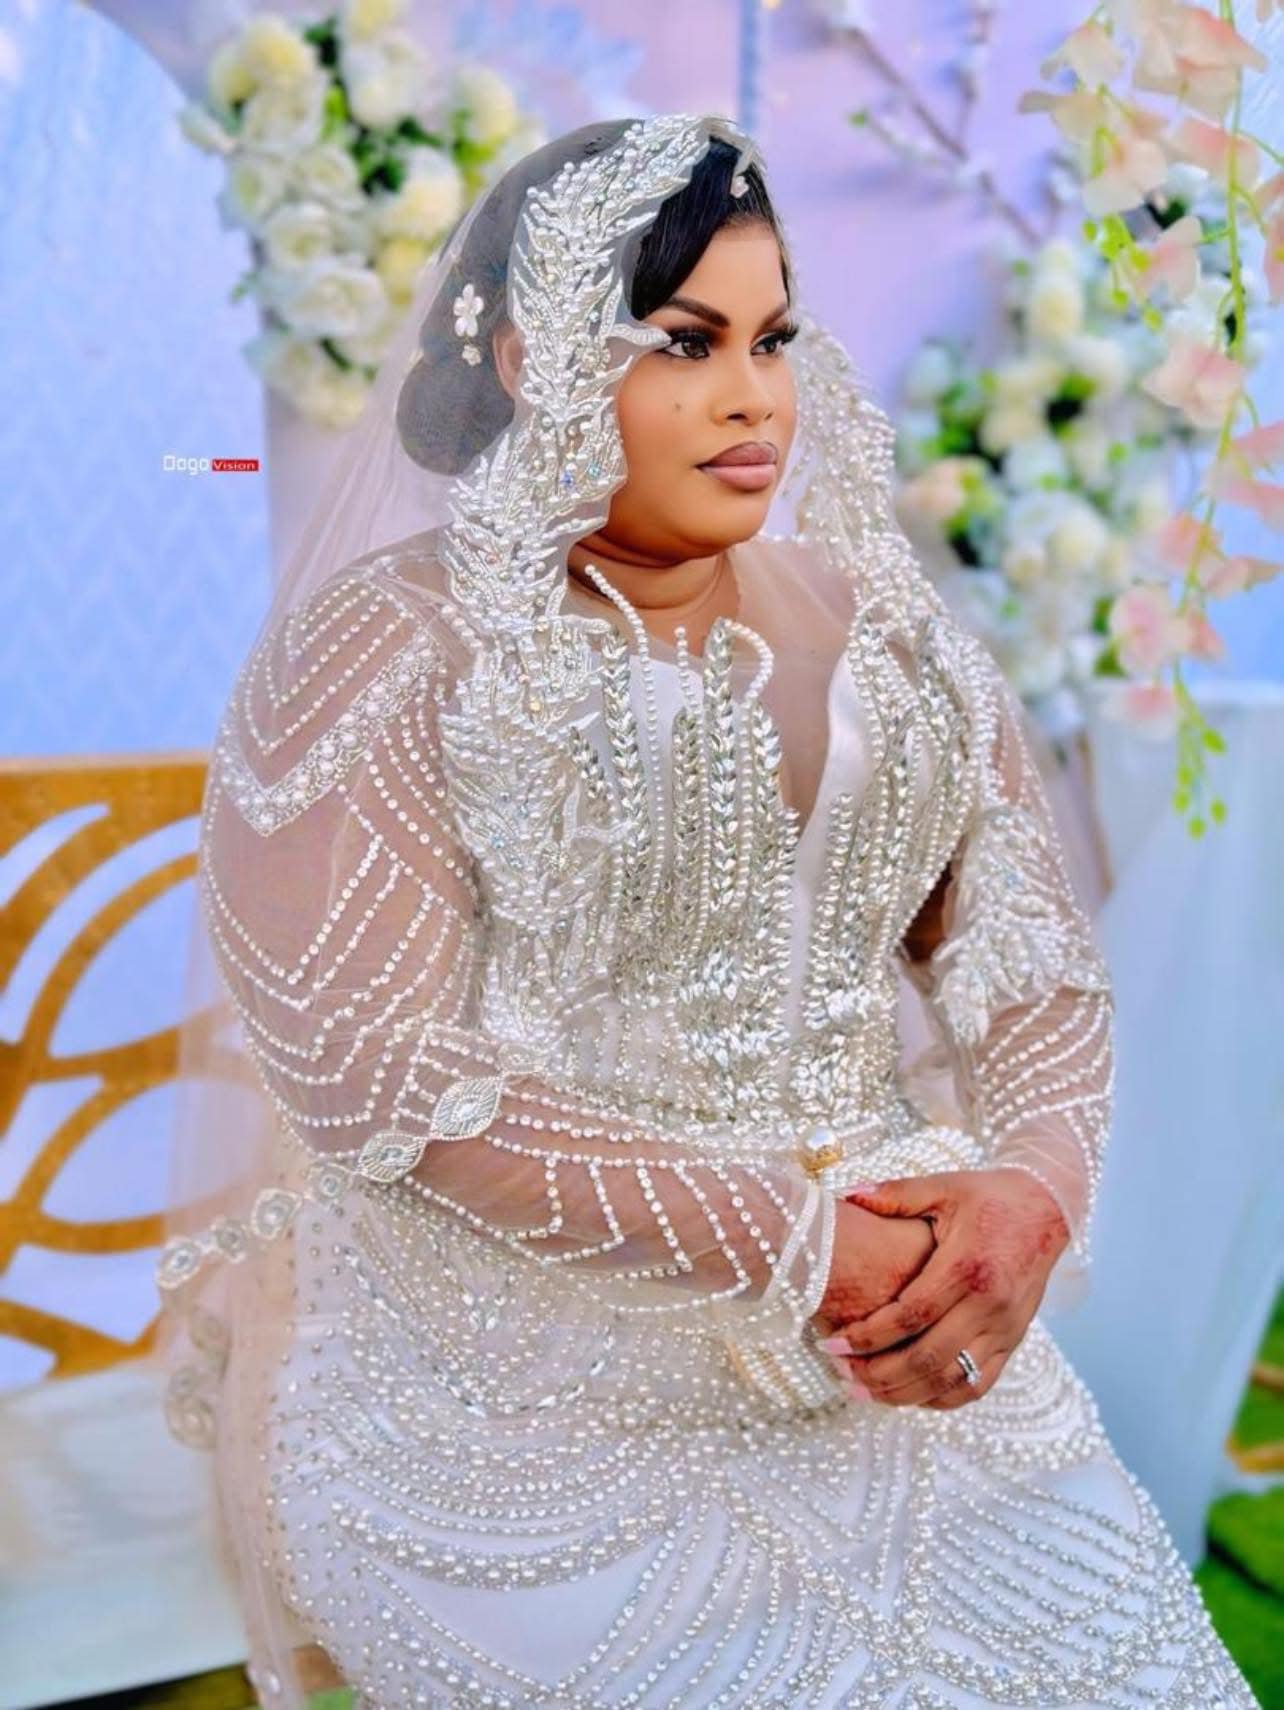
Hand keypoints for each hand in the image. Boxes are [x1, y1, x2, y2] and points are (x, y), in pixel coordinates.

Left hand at [824, 1167, 1069, 1410]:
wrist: (1048, 1208)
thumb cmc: (990, 1197)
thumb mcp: (942, 1187)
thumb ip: (894, 1195)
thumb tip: (846, 1195)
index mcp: (967, 1267)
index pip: (910, 1316)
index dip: (868, 1336)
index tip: (832, 1343)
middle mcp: (990, 1305)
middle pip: (928, 1358)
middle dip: (879, 1374)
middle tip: (842, 1374)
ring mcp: (1006, 1328)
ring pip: (952, 1380)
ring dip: (905, 1394)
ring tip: (865, 1392)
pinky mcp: (1014, 1340)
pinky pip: (979, 1384)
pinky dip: (942, 1398)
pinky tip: (909, 1394)